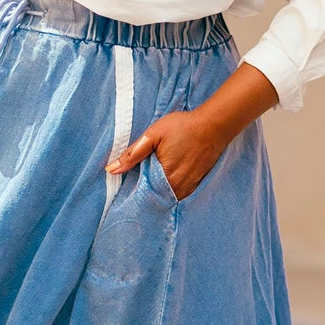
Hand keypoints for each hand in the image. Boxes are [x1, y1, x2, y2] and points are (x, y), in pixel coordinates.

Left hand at [104, 61, 279, 199]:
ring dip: (157, 197)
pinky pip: (179, 196)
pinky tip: (163, 187)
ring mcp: (188, 186)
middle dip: (143, 198)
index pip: (142, 195)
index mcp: (164, 175)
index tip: (123, 194)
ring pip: (167, 199)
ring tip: (146, 191)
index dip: (132, 195)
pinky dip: (169, 194)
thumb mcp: (153, 135)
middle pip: (155, 200)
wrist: (214, 125)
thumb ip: (132, 154)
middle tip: (132, 193)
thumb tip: (111, 170)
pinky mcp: (196, 183)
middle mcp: (177, 186)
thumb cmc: (182, 126)